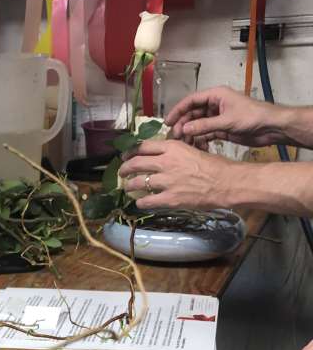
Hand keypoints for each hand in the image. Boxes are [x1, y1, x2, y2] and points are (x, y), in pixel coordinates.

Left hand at [118, 139, 238, 209]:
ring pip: (138, 182)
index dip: (130, 152)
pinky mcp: (169, 198)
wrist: (226, 182)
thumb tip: (162, 156)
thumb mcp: (192, 150)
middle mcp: (166, 162)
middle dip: (125, 168)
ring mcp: (166, 181)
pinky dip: (141, 202)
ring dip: (129, 185)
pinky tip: (139, 202)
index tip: (125, 156)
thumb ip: (175, 152)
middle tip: (122, 172)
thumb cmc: (214, 165)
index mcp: (172, 147)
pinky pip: (147, 200)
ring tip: (127, 187)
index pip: (143, 146)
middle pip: (136, 163)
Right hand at [165, 86, 286, 146]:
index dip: (178, 110)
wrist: (271, 127)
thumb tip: (184, 129)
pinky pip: (205, 134)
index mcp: (216, 96)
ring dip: (190, 134)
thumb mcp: (227, 121)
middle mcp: (215, 105)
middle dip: (183, 125)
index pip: (191, 101)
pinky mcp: (221, 129)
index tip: (167, 122)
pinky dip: (200, 140)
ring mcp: (217, 117)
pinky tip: (197, 148)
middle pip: (192, 114)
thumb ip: (204, 125)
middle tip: (176, 137)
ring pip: (197, 125)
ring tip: (185, 145)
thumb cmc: (252, 117)